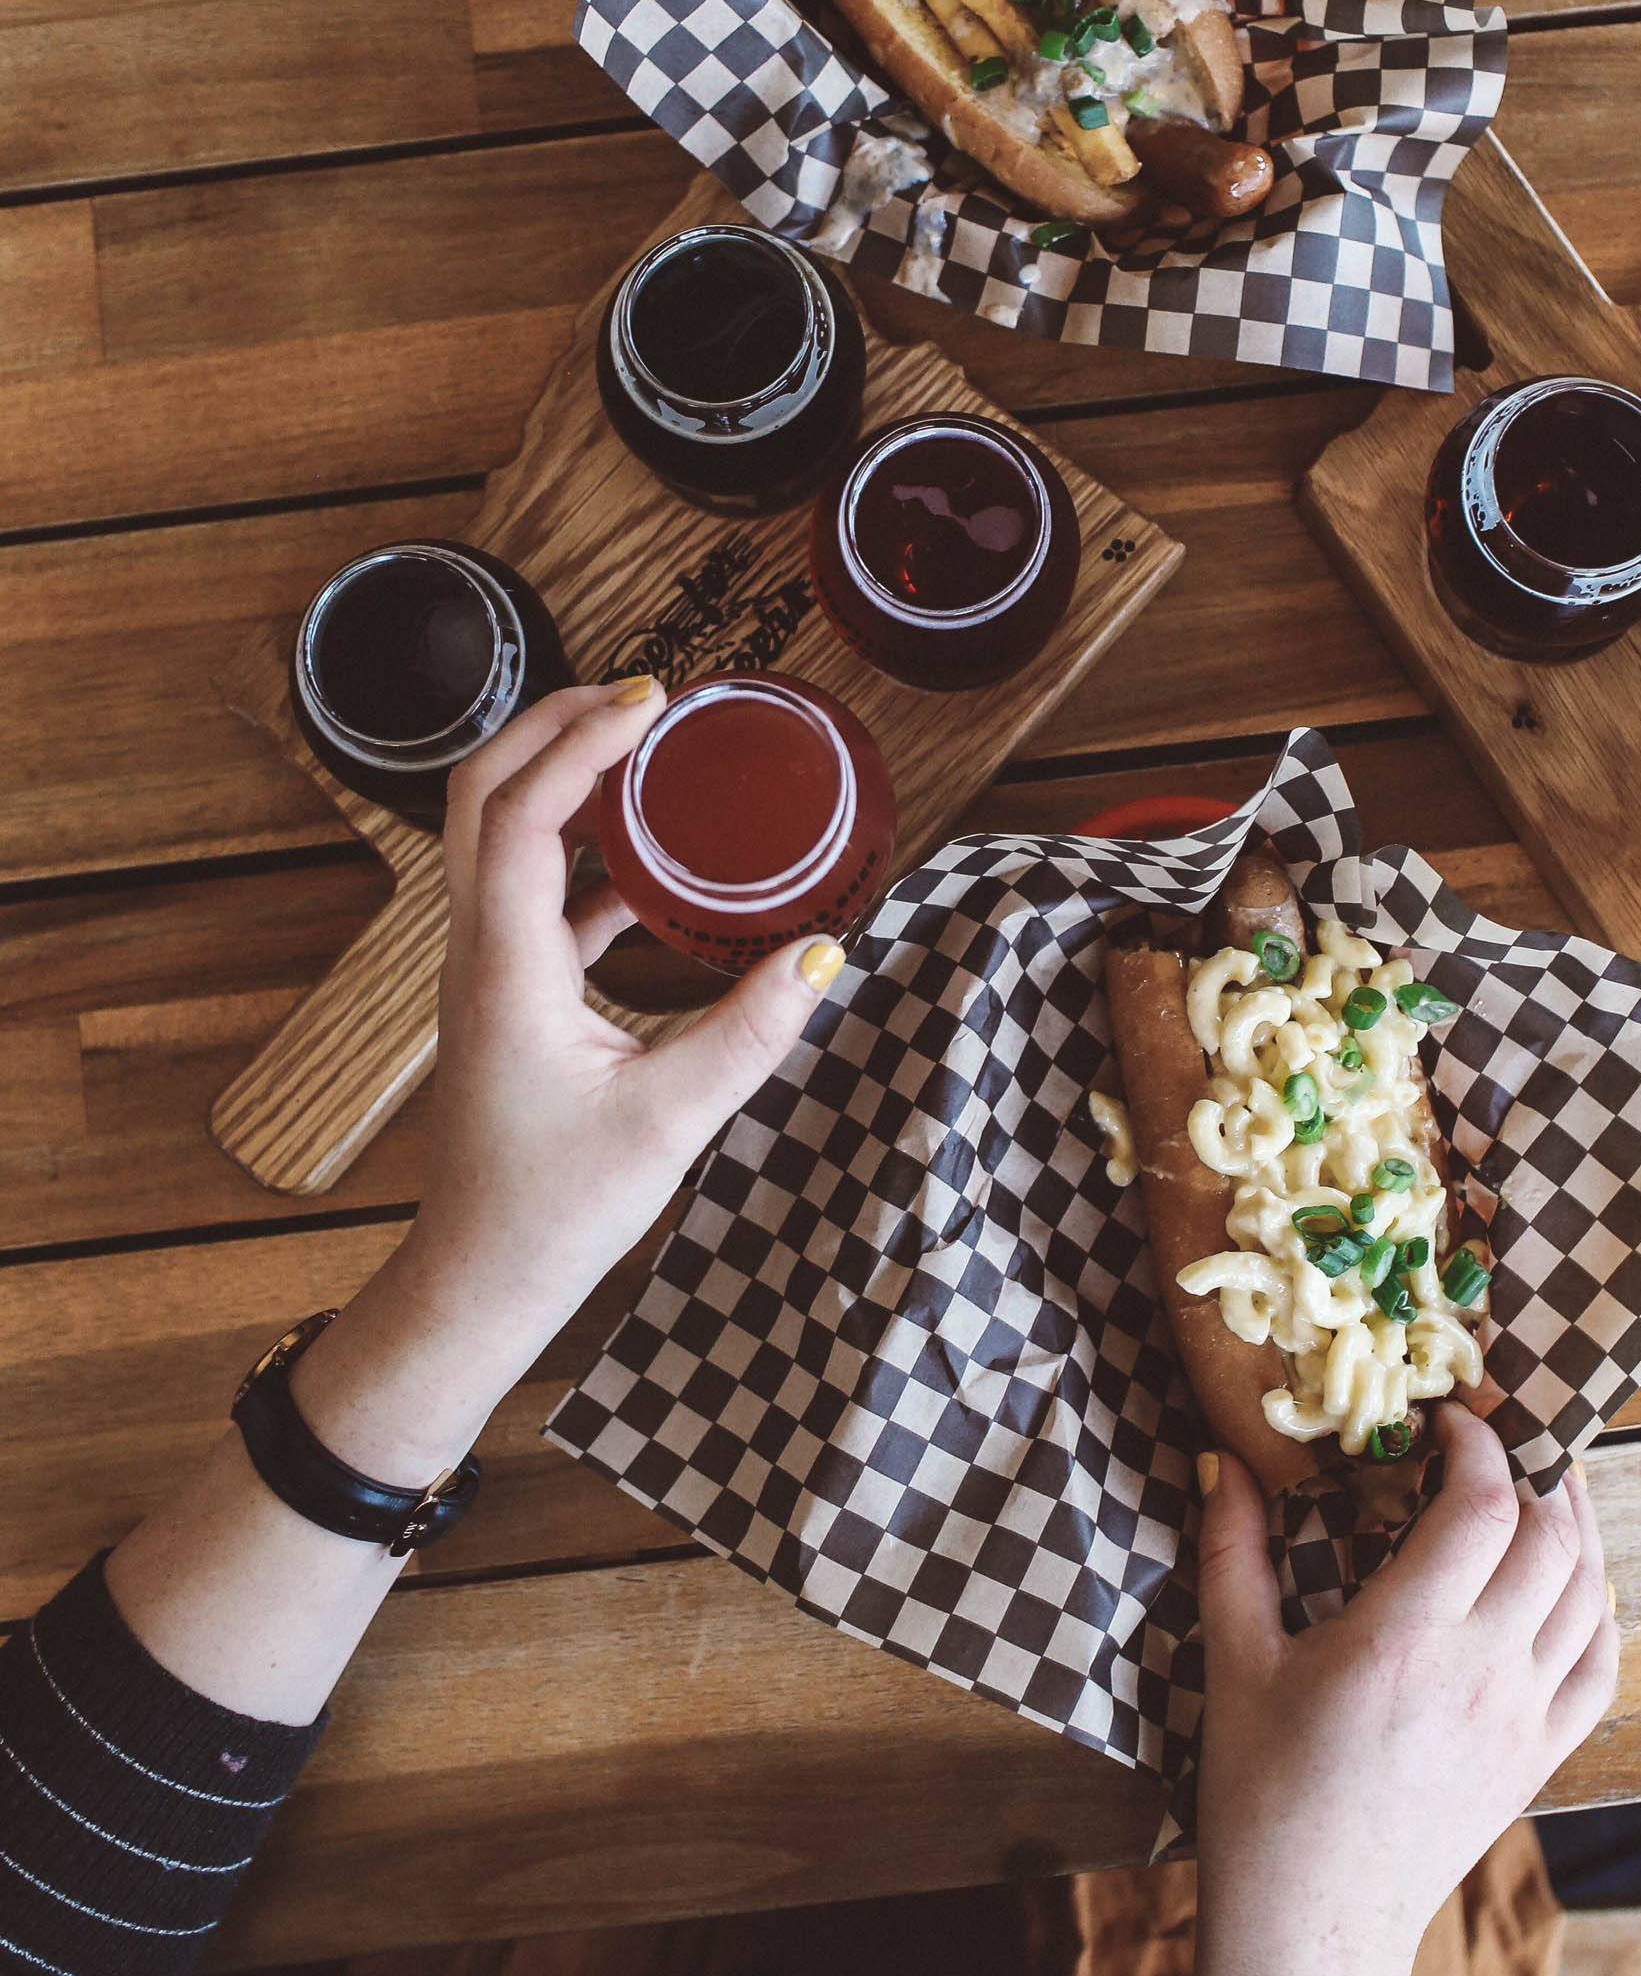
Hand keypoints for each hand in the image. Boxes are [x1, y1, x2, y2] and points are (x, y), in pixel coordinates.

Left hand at [296, 680, 844, 1480]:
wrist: (481, 1278)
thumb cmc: (553, 1210)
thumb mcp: (671, 1119)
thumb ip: (751, 1031)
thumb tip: (826, 952)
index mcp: (504, 965)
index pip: (517, 812)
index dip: (580, 741)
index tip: (651, 700)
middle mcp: (477, 951)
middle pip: (482, 794)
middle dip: (553, 726)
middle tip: (642, 696)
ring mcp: (484, 970)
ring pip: (496, 835)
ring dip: (559, 778)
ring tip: (643, 750)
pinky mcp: (507, 995)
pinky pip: (531, 891)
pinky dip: (579, 850)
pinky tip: (648, 862)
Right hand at [1195, 1401, 1618, 1975]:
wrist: (1312, 1918)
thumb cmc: (1262, 1792)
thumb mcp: (1234, 1660)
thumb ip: (1232, 1548)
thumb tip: (1226, 1457)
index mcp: (1407, 1640)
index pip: (1482, 1506)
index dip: (1477, 1443)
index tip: (1445, 1418)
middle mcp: (1484, 1672)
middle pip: (1553, 1536)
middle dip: (1534, 1468)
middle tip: (1497, 1438)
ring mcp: (1523, 1719)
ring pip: (1591, 1594)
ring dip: (1578, 1526)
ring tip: (1543, 1486)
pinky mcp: (1540, 1759)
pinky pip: (1600, 1666)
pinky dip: (1599, 1607)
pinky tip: (1575, 1579)